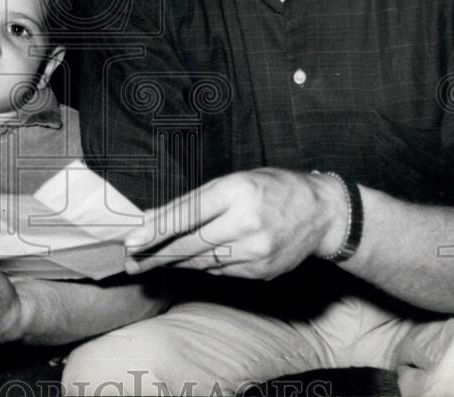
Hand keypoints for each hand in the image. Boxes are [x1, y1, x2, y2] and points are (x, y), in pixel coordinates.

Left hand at [123, 168, 342, 279]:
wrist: (322, 213)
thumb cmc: (272, 189)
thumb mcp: (234, 181)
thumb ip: (197, 200)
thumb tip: (155, 219)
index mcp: (237, 191)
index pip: (188, 213)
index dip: (157, 229)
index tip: (132, 240)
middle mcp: (246, 222)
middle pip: (191, 243)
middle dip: (156, 253)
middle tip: (131, 260)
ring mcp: (255, 251)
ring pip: (202, 261)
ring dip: (173, 263)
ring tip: (148, 263)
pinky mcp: (261, 271)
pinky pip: (220, 271)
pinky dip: (200, 266)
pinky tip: (186, 263)